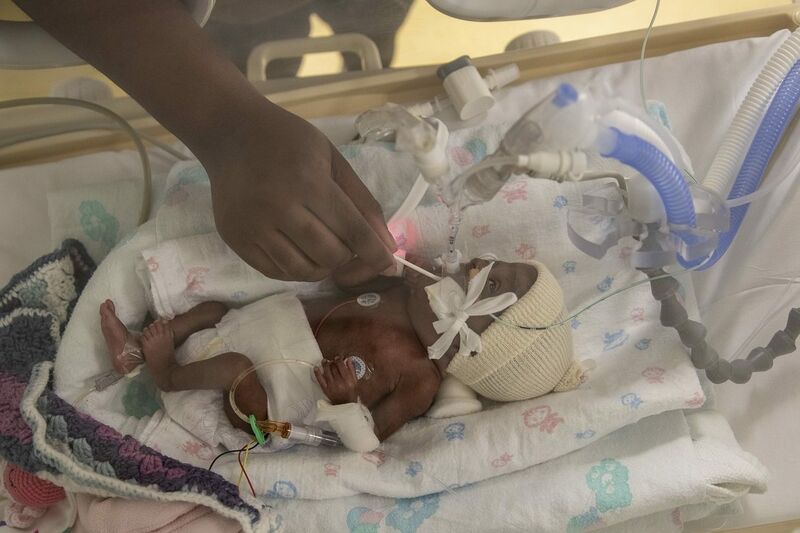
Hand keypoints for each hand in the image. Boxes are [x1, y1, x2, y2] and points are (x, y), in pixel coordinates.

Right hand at [201, 103, 396, 282]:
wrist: (230, 133)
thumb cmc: (289, 141)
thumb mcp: (333, 160)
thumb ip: (363, 202)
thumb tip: (387, 246)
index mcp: (308, 183)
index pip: (352, 230)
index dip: (375, 253)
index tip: (389, 265)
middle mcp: (278, 208)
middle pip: (330, 255)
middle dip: (347, 255)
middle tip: (345, 240)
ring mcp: (252, 227)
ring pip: (303, 271)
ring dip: (323, 266)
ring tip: (323, 245)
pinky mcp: (235, 240)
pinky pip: (276, 272)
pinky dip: (297, 269)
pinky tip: (300, 250)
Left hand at [314, 357, 358, 404]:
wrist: (345, 404)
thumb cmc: (351, 393)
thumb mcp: (355, 381)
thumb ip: (352, 370)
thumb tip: (349, 359)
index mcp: (348, 380)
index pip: (341, 365)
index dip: (338, 359)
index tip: (338, 357)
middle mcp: (339, 382)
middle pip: (333, 367)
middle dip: (332, 361)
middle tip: (332, 360)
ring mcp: (332, 386)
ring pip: (327, 371)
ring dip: (325, 364)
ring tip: (324, 361)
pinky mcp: (326, 389)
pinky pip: (320, 379)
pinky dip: (317, 373)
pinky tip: (316, 367)